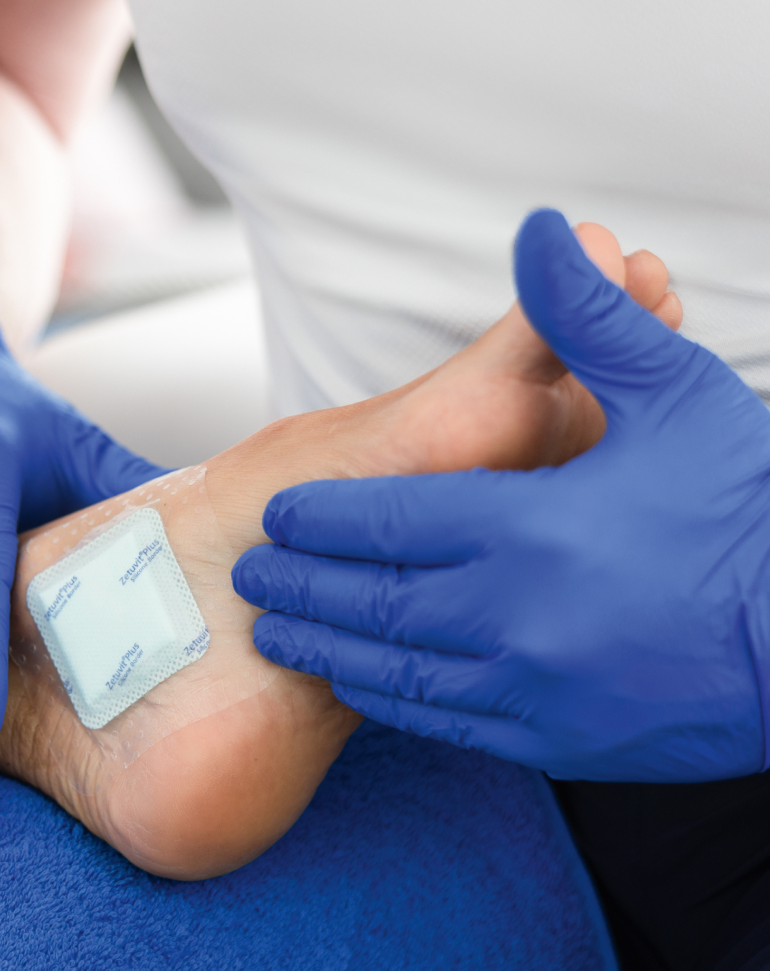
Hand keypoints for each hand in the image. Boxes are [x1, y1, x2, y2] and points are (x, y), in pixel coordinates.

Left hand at [234, 208, 769, 780]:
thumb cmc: (761, 510)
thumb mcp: (679, 394)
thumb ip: (588, 318)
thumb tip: (543, 229)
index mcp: (527, 528)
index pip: (382, 522)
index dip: (320, 517)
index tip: (278, 512)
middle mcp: (512, 616)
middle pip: (368, 601)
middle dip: (301, 586)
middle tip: (252, 575)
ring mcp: (531, 688)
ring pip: (392, 672)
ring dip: (327, 649)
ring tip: (281, 631)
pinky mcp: (557, 741)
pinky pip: (445, 722)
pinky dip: (392, 700)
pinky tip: (366, 682)